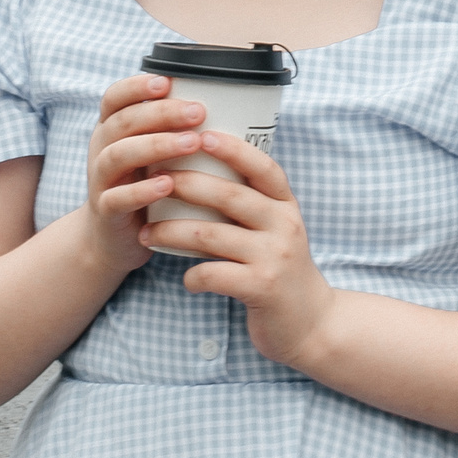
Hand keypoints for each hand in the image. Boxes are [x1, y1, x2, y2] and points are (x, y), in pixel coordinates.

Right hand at [80, 74, 208, 279]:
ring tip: (191, 143)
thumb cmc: (145, 186)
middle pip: (122, 122)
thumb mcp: (152, 154)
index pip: (115, 98)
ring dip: (155, 146)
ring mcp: (100, 180)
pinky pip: (117, 198)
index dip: (136, 86)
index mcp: (112, 129)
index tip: (168, 81)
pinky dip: (141, 191)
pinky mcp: (105, 212)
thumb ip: (174, 130)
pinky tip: (167, 184)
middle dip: (161, 113)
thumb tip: (230, 103)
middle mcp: (102, 149)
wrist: (114, 240)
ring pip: (117, 156)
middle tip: (198, 111)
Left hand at [140, 132, 338, 368]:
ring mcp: (274, 257)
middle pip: (229, 195)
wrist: (311, 323)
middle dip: (185, 184)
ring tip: (147, 233)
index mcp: (286, 206)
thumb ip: (252, 204)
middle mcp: (285, 226)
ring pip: (211, 235)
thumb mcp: (278, 230)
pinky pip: (213, 274)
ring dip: (171, 232)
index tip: (201, 134)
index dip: (233, 149)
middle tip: (151, 181)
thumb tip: (203, 168)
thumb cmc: (281, 269)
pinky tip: (185, 279)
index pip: (263, 167)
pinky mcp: (262, 288)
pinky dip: (192, 276)